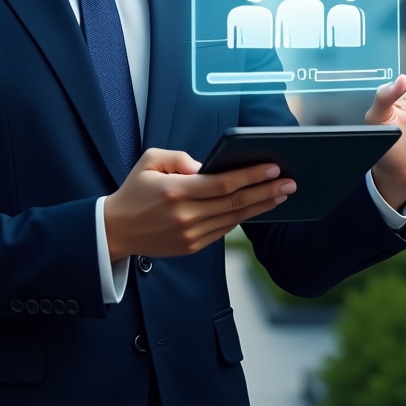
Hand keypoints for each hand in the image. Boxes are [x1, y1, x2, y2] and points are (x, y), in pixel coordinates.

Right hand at [103, 149, 295, 261]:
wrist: (116, 230)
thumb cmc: (134, 191)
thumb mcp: (149, 161)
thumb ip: (179, 157)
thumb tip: (208, 166)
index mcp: (176, 191)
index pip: (222, 183)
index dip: (250, 176)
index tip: (273, 168)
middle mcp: (185, 215)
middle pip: (235, 203)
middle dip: (266, 192)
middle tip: (290, 183)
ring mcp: (190, 235)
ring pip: (233, 219)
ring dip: (260, 206)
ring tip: (281, 195)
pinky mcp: (192, 247)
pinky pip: (223, 231)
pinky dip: (241, 218)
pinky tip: (256, 207)